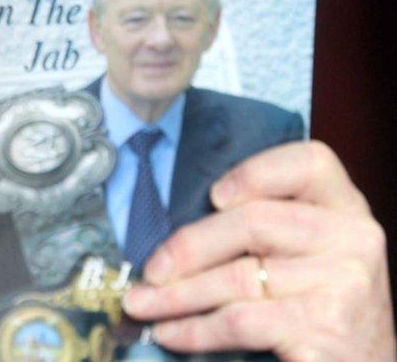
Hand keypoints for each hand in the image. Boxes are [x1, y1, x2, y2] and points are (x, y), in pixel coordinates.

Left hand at [122, 141, 395, 360]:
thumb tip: (175, 236)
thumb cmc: (319, 305)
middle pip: (253, 222)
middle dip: (187, 247)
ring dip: (176, 295)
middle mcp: (354, 239)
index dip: (255, 173)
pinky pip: (240, 321)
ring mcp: (344, 285)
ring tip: (142, 303)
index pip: (310, 163)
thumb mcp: (306, 253)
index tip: (212, 196)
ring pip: (237, 277)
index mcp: (346, 208)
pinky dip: (195, 329)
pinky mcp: (326, 330)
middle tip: (150, 270)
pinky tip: (170, 333)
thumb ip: (265, 227)